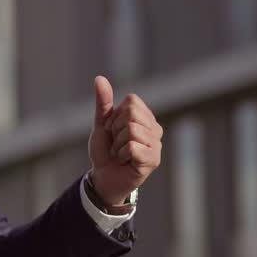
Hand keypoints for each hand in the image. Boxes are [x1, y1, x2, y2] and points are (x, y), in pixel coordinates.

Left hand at [87, 76, 162, 203]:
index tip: (114, 131)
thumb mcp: (102, 124)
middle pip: (131, 114)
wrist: (103, 178)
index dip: (115, 116)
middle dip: (115, 129)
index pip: (131, 101)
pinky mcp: (154, 160)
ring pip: (131, 130)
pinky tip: (125, 161)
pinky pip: (133, 147)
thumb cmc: (106, 151)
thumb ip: (103, 102)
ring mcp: (157, 145)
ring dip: (118, 144)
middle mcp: (155, 129)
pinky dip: (122, 154)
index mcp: (145, 117)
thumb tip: (99, 78)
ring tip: (121, 153)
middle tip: (117, 143)